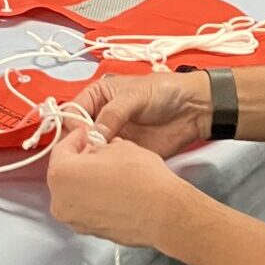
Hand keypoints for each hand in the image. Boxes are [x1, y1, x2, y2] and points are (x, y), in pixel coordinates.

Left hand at [47, 128, 192, 247]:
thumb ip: (98, 146)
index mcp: (61, 175)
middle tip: (96, 150)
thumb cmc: (141, 178)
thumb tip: (97, 149)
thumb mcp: (118, 145)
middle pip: (63, 174)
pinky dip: (93, 197)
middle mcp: (61, 202)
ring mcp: (74, 220)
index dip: (77, 137)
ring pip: (74, 192)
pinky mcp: (90, 232)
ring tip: (108, 170)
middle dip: (78, 160)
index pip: (61, 149)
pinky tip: (113, 189)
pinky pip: (85, 208)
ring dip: (85, 180)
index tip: (87, 134)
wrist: (163, 213)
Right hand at [72, 70, 211, 157]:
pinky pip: (106, 164)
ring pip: (89, 152)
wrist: (193, 109)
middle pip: (76, 136)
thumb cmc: (163, 92)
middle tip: (85, 156)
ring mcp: (110, 137)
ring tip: (97, 165)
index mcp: (96, 97)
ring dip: (90, 160)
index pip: (71, 112)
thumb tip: (94, 135)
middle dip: (78, 146)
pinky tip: (108, 172)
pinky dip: (105, 169)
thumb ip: (114, 113)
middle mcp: (99, 117)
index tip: (79, 138)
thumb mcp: (135, 95)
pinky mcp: (122, 154)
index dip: (71, 126)